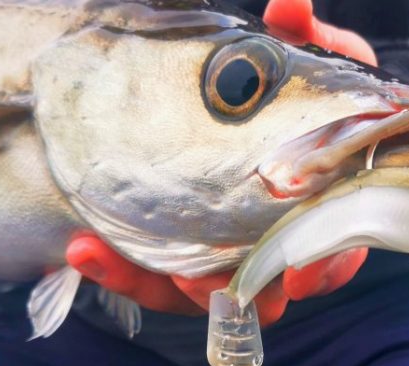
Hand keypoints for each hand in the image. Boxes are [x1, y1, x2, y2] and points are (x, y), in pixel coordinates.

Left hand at [66, 0, 375, 325]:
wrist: (271, 116)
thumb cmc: (306, 99)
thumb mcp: (312, 70)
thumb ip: (309, 43)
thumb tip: (291, 4)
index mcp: (319, 215)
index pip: (326, 259)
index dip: (317, 272)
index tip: (298, 275)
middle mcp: (273, 246)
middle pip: (254, 294)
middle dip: (222, 290)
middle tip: (193, 277)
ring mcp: (224, 256)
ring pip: (192, 293)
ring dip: (151, 283)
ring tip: (100, 254)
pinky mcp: (182, 253)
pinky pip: (152, 275)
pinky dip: (118, 268)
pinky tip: (82, 246)